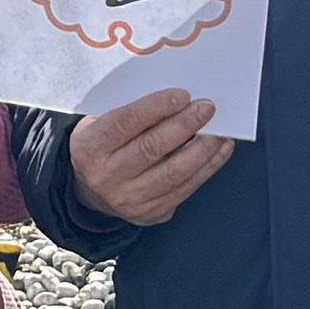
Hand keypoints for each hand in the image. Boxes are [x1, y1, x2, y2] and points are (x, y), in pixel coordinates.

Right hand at [65, 86, 233, 230]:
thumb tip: (177, 100)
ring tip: (219, 130)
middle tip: (206, 108)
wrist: (93, 192)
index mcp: (89, 148)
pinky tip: (220, 149)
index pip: (125, 123)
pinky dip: (207, 167)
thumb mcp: (99, 125)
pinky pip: (186, 188)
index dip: (156, 107)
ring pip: (173, 173)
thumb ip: (130, 113)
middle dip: (184, 125)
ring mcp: (129, 199)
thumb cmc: (103, 148)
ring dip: (202, 149)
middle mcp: (106, 177)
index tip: (182, 95)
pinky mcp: (151, 213)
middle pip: (151, 148)